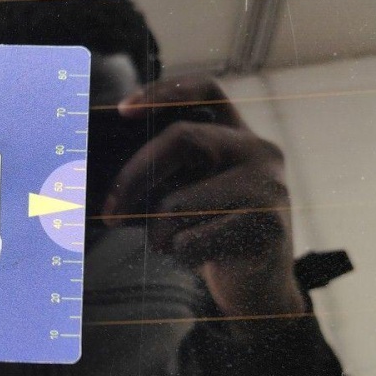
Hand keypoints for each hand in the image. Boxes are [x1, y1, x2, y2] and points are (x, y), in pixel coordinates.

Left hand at [102, 77, 304, 319]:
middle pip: (182, 138)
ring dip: (157, 234)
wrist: (258, 284)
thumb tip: (107, 181)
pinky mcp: (266, 224)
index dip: (163, 91)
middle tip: (109, 213)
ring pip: (177, 202)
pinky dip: (180, 255)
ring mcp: (268, 185)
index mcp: (236, 134)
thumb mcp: (188, 194)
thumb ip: (163, 176)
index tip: (122, 110)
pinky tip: (199, 259)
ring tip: (169, 246)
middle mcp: (257, 150)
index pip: (205, 91)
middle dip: (133, 176)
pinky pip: (192, 239)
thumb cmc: (210, 232)